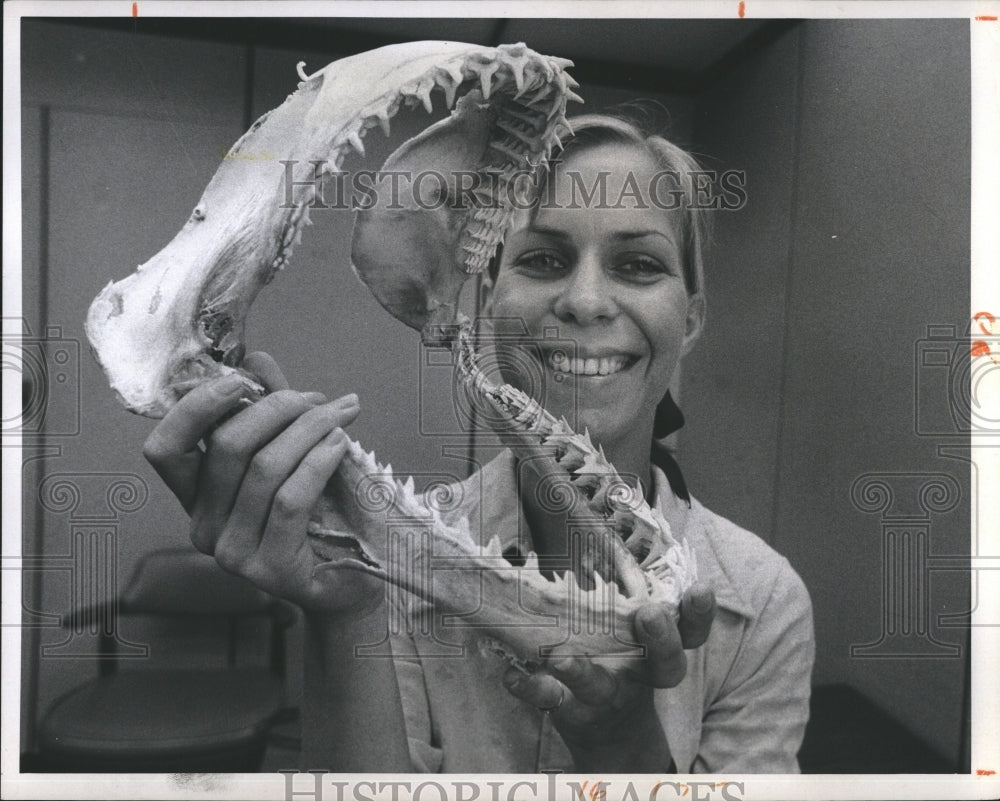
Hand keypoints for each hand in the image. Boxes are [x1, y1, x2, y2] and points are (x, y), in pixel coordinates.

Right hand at [142, 352, 382, 615]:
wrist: (352, 580)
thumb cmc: (319, 513)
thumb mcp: (290, 453)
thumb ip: (270, 410)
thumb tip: (254, 357)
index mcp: (196, 496)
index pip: (165, 448)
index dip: (195, 407)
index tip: (241, 380)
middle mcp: (202, 527)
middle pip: (227, 447)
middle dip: (278, 408)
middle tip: (319, 399)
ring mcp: (232, 553)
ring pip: (264, 468)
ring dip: (310, 429)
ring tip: (341, 416)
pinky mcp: (269, 569)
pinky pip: (291, 497)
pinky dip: (320, 460)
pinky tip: (342, 444)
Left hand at [502, 582, 715, 770]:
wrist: (607, 730)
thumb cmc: (618, 658)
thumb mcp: (626, 626)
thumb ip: (619, 586)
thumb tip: (580, 515)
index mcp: (657, 648)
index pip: (690, 631)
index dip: (699, 612)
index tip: (702, 589)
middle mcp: (640, 675)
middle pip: (666, 664)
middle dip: (662, 639)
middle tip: (649, 615)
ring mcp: (605, 696)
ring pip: (599, 687)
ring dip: (581, 671)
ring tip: (560, 657)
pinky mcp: (571, 710)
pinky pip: (550, 700)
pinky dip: (531, 688)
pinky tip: (512, 676)